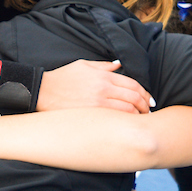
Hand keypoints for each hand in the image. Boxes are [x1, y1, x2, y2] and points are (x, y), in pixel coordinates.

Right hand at [38, 60, 153, 114]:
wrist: (42, 92)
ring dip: (138, 116)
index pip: (133, 85)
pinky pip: (115, 120)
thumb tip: (118, 65)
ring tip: (141, 120)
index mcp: (104, 76)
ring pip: (127, 111)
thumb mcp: (83, 65)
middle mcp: (103, 90)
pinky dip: (125, 122)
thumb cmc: (62, 78)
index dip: (145, 93)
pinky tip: (127, 125)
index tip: (149, 100)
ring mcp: (98, 104)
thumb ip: (104, 66)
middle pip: (134, 98)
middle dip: (145, 105)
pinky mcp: (91, 116)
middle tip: (149, 111)